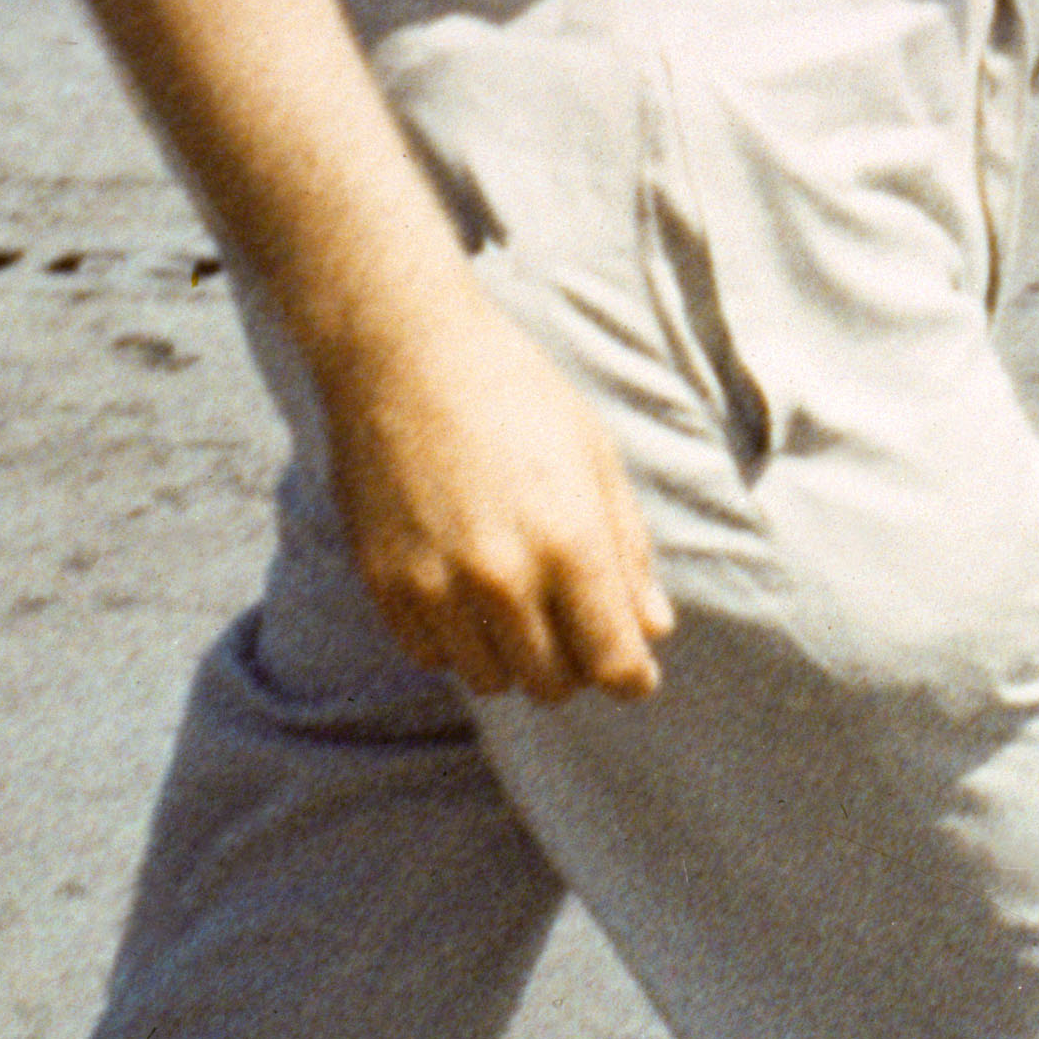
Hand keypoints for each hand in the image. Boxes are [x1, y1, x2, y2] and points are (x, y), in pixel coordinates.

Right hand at [321, 283, 673, 700]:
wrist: (406, 353)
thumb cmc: (516, 394)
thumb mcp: (595, 457)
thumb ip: (628, 550)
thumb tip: (653, 628)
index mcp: (570, 541)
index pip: (613, 664)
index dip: (631, 676)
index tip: (632, 668)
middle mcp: (503, 577)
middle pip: (554, 685)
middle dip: (575, 664)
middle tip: (572, 619)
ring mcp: (436, 586)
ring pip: (492, 680)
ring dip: (513, 656)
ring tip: (515, 597)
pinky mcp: (385, 585)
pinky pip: (433, 656)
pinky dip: (457, 640)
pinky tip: (463, 587)